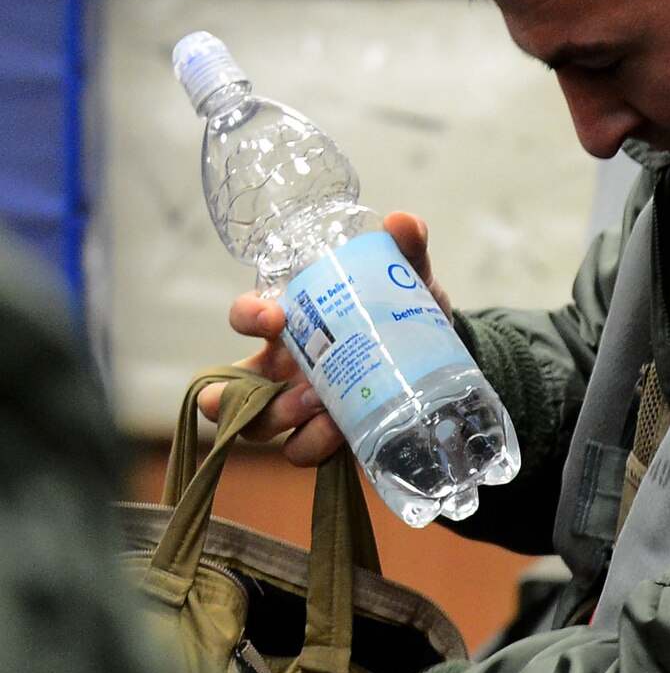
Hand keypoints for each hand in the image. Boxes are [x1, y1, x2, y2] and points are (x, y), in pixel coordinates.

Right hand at [204, 211, 453, 466]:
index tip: (276, 317)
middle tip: (277, 383)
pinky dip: (314, 444)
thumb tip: (403, 222)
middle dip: (230, 394)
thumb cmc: (402, 314)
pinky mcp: (323, 437)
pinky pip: (298, 450)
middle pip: (229, 387)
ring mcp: (298, 406)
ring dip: (282, 416)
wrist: (436, 362)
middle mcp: (282, 368)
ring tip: (323, 404)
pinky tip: (342, 432)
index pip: (245, 316)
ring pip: (258, 425)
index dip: (248, 316)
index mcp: (290, 323)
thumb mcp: (408, 282)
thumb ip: (406, 251)